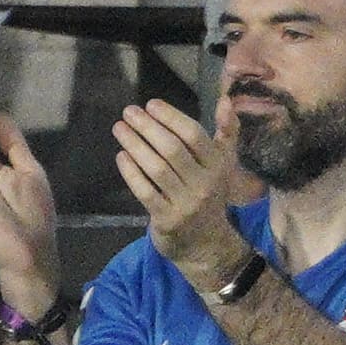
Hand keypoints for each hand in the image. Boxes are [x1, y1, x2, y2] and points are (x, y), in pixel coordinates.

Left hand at [112, 99, 249, 290]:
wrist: (206, 244)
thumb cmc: (210, 194)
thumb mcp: (222, 165)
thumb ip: (226, 133)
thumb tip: (226, 100)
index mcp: (218, 167)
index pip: (194, 135)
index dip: (170, 117)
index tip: (151, 104)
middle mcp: (205, 185)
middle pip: (172, 149)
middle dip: (147, 127)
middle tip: (129, 112)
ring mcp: (186, 204)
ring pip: (156, 168)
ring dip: (134, 145)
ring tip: (119, 128)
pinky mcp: (167, 220)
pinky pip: (145, 191)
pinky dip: (130, 172)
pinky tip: (121, 156)